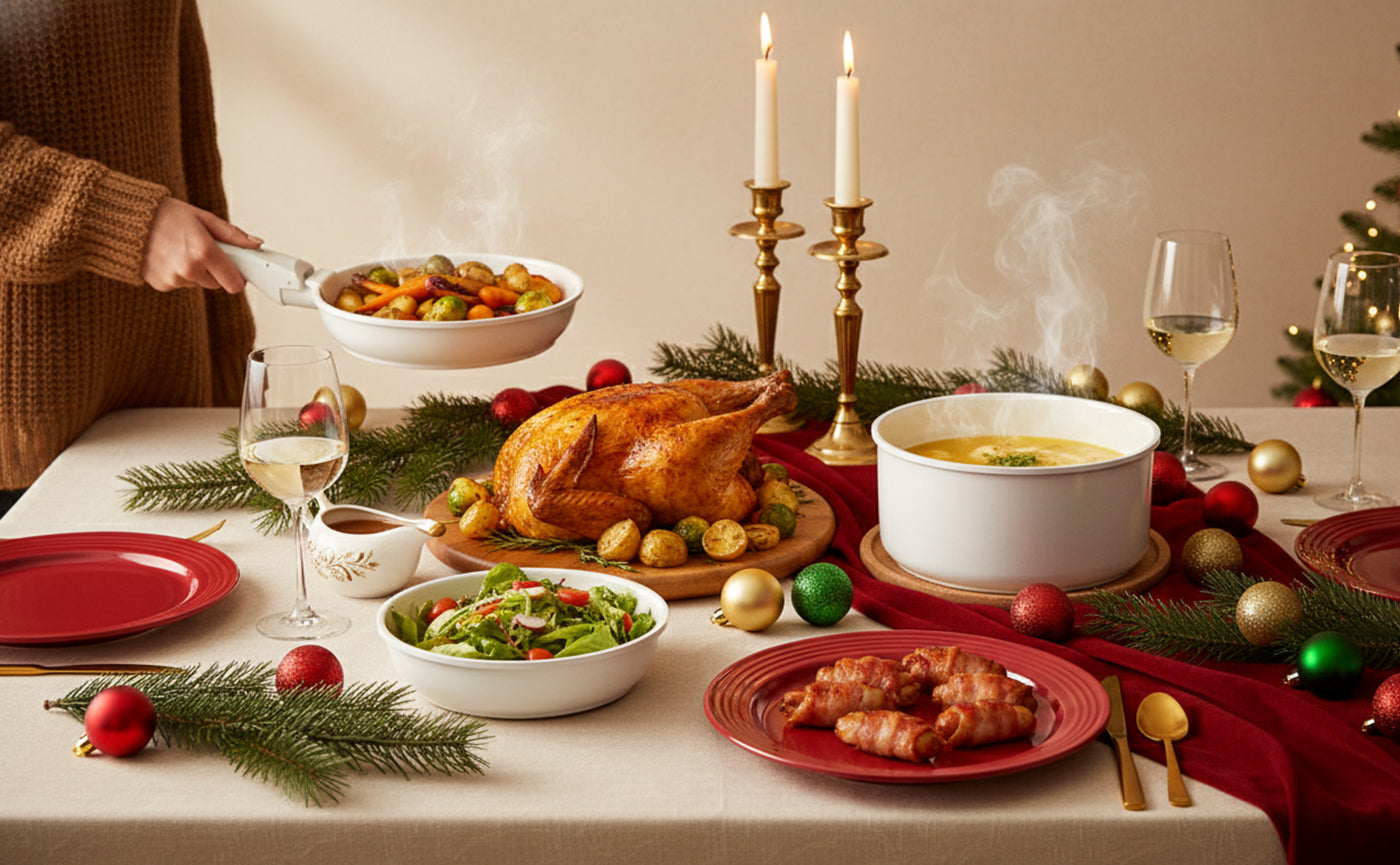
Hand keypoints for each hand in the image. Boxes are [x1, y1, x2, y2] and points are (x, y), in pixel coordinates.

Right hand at [140, 197, 262, 293]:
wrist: (125, 219)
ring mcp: (173, 279)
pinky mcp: (161, 284)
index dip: (238, 277)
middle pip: (217, 283)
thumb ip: (232, 235)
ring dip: (195, 271)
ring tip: (180, 248)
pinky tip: (168, 256)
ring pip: (198, 283)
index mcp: (203, 252)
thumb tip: (256, 244)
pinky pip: (180, 284)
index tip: (237, 269)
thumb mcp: (203, 218)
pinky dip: (178, 274)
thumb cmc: (164, 214)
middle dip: (215, 269)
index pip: (234, 283)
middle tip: (201, 248)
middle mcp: (189, 269)